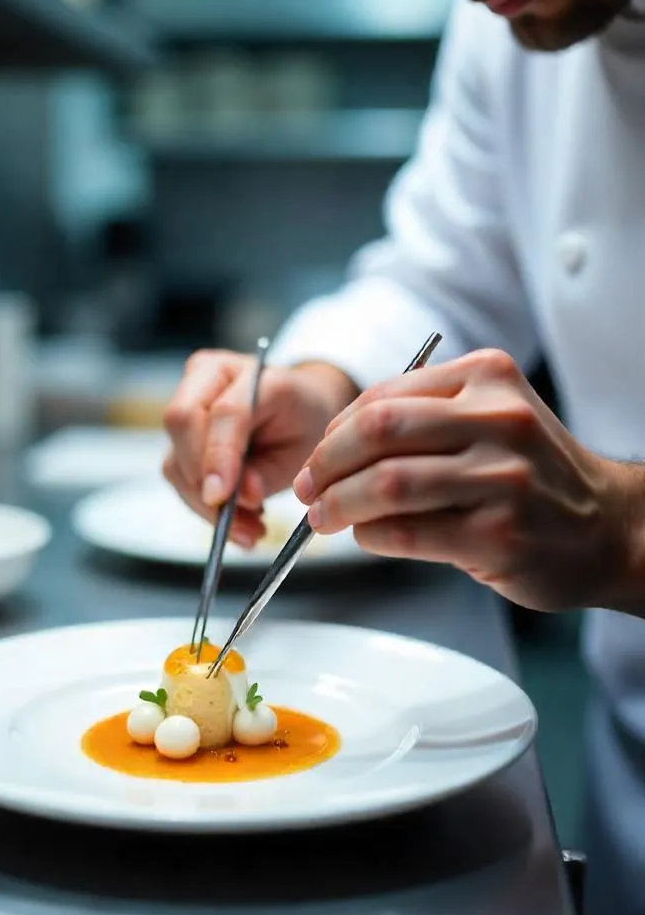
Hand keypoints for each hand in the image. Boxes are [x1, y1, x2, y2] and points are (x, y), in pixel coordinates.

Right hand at [163, 351, 356, 546]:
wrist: (300, 409)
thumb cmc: (304, 423)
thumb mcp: (302, 449)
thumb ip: (267, 472)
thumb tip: (239, 498)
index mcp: (253, 373)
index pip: (225, 411)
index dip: (219, 455)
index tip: (220, 497)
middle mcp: (209, 375)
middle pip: (181, 422)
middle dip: (201, 479)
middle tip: (233, 520)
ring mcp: (187, 399)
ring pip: (174, 456)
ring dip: (203, 502)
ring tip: (246, 527)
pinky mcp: (179, 432)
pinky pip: (177, 473)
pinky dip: (201, 504)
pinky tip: (234, 520)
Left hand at [293, 348, 632, 611]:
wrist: (607, 527)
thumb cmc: (533, 475)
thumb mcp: (490, 417)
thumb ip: (420, 418)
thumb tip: (332, 445)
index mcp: (488, 378)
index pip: (383, 396)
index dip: (334, 430)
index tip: (315, 457)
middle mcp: (499, 420)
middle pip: (377, 431)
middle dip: (326, 463)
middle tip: (308, 488)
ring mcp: (503, 478)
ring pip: (386, 483)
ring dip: (339, 504)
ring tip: (325, 518)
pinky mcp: (499, 534)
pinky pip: (408, 532)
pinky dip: (372, 536)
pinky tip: (367, 536)